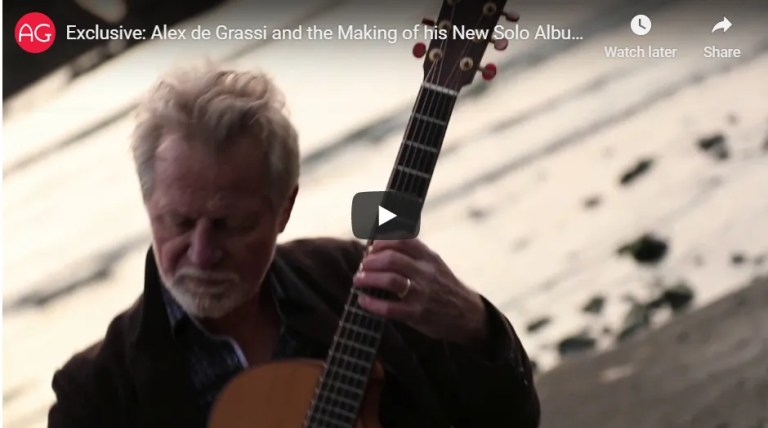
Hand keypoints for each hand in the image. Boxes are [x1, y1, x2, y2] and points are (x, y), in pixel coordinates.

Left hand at [353, 239, 489, 347]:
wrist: (469, 315)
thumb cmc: (444, 288)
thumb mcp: (434, 265)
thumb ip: (413, 255)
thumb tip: (378, 245)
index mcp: (429, 257)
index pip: (402, 239)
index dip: (381, 241)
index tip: (370, 247)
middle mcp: (426, 272)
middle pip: (392, 258)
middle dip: (371, 261)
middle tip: (362, 266)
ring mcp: (422, 293)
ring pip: (390, 280)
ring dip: (368, 278)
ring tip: (358, 280)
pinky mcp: (418, 314)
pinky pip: (390, 308)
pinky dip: (372, 303)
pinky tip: (363, 301)